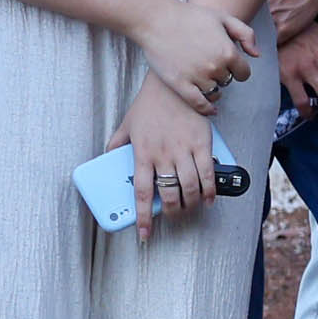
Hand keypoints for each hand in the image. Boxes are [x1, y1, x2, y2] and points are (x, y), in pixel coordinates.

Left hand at [117, 77, 218, 227]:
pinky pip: (208, 173)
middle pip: (168, 194)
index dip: (143, 217)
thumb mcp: (126, 124)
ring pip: (190, 187)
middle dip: (171, 211)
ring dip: (191, 203)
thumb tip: (108, 158)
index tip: (144, 234)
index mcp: (142, 153)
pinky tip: (208, 199)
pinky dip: (210, 190)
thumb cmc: (149, 104)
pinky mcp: (202, 144)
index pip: (140, 192)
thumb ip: (116, 144)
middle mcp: (163, 155)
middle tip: (172, 215)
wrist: (173, 84)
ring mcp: (184, 150)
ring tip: (190, 208)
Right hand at [137, 0, 256, 107]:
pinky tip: (210, 109)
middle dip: (222, 75)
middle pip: (227, 82)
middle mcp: (215, 67)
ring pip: (214, 92)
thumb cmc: (190, 16)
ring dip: (212, 88)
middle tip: (209, 65)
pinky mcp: (179, 84)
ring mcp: (197, 77)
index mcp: (228, 52)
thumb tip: (256, 55)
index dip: (237, 70)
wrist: (156, 20)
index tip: (229, 65)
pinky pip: (198, 104)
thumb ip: (246, 34)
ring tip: (204, 79)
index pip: (243, 73)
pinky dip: (206, 109)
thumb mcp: (223, 18)